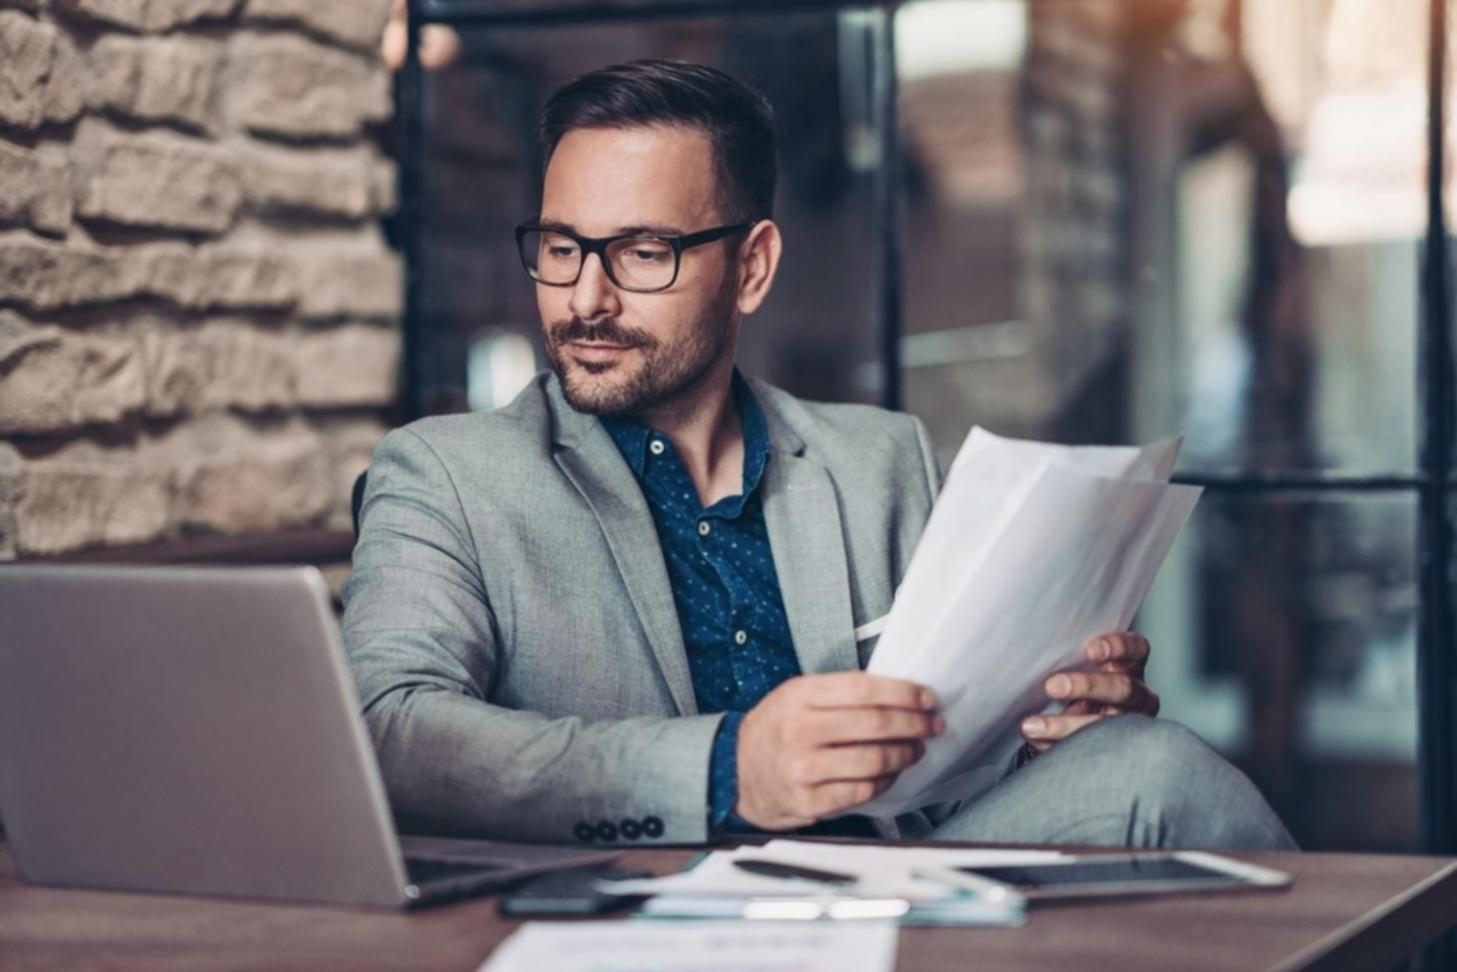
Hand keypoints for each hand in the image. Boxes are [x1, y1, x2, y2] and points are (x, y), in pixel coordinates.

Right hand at [735, 672, 942, 830]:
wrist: (733, 771)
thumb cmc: (775, 730)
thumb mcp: (796, 697)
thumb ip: (840, 695)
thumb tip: (899, 697)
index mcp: (800, 695)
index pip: (864, 689)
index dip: (904, 694)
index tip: (928, 699)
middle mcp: (800, 730)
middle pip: (875, 724)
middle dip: (915, 724)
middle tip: (933, 725)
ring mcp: (803, 768)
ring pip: (874, 760)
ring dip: (905, 754)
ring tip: (915, 749)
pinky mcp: (808, 802)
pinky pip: (862, 791)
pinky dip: (885, 781)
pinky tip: (891, 773)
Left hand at [1020, 632, 1159, 754]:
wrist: (1080, 714)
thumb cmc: (1078, 677)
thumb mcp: (1079, 663)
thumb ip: (1070, 655)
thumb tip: (1032, 648)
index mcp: (1131, 664)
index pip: (1136, 649)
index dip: (1117, 648)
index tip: (1091, 651)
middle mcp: (1137, 694)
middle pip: (1122, 688)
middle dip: (1087, 686)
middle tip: (1051, 685)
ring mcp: (1130, 723)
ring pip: (1107, 725)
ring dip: (1066, 724)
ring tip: (1031, 726)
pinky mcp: (1114, 748)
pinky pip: (1090, 749)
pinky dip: (1058, 744)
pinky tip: (1036, 739)